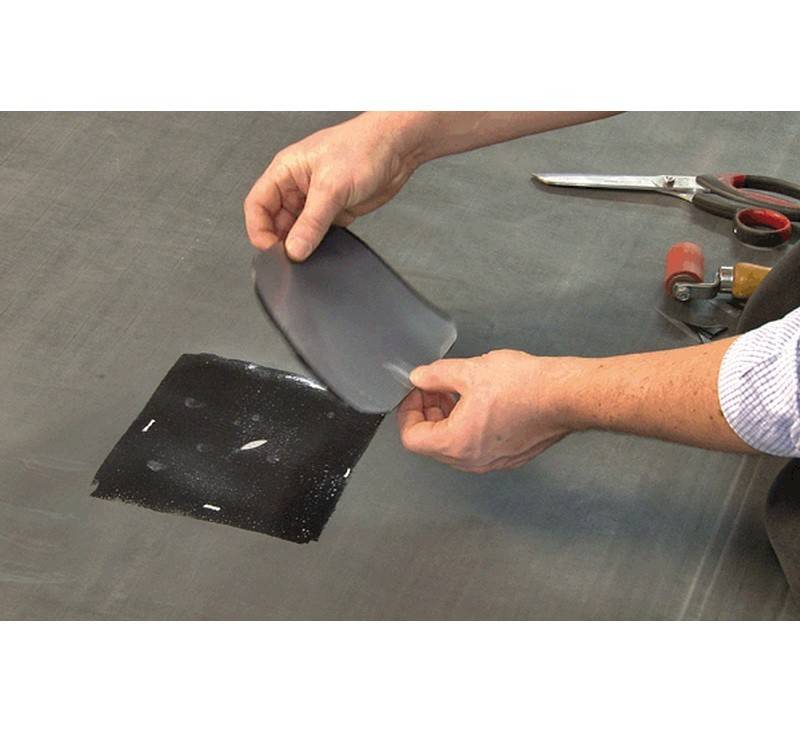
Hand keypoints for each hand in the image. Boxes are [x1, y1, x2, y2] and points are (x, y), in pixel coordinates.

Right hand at [244, 113, 420, 260]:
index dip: (259, 229)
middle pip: (275, 221)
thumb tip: (294, 249)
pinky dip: (319, 244)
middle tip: (291, 259)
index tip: (271, 250)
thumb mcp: (331, 187)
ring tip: (308, 256)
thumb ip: (311, 222)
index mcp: (286, 171)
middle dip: (280, 241)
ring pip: (297, 230)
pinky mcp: (335, 211)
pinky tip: (324, 250)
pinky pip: (319, 233)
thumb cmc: (364, 146)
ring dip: (301, 245)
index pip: (257, 204)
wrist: (398, 147)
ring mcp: (316, 200)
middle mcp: (297, 186)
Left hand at [397, 350, 573, 472]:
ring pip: (454, 446)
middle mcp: (472, 460)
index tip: (416, 393)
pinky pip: (476, 446)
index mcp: (456, 443)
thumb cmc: (524, 387)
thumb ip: (436, 376)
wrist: (565, 396)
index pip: (412, 438)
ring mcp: (492, 461)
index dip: (408, 412)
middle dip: (428, 413)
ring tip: (457, 391)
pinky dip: (468, 426)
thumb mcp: (469, 371)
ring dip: (448, 419)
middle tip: (434, 388)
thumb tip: (419, 378)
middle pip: (432, 444)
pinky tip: (479, 402)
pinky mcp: (509, 456)